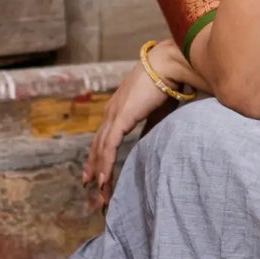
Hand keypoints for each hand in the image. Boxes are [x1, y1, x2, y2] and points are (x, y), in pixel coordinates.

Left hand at [84, 60, 166, 208]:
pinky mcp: (120, 118)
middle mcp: (111, 113)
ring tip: (99, 193)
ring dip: (99, 173)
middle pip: (98, 147)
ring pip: (100, 150)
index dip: (98, 158)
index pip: (103, 139)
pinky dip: (105, 165)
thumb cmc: (166, 84)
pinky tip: (103, 180)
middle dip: (95, 169)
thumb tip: (145, 144)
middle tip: (92, 190)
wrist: (168, 65)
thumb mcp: (157, 112)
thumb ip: (148, 129)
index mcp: (118, 110)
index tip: (95, 176)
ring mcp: (113, 115)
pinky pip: (109, 147)